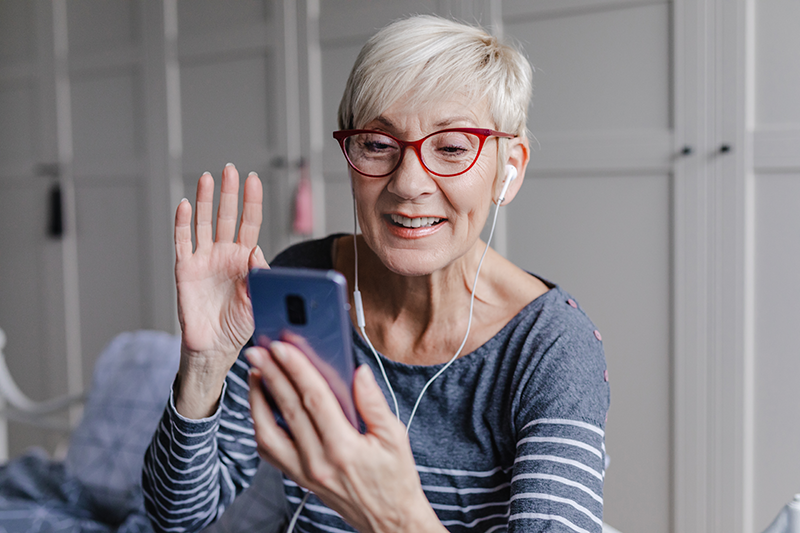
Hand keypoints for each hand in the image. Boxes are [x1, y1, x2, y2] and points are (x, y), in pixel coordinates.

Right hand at [174, 164, 267, 417]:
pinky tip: (184, 204)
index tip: (254, 180)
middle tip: (230, 169)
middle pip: (226, 216)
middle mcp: (223, 253)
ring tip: (207, 178)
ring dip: (204, 200)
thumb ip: (260, 275)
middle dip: (229, 193)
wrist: (215, 348)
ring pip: (203, 223)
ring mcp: (203, 259)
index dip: (252, 202)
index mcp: (244, 259)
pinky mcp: (185, 269)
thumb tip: (256, 250)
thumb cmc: (239, 325)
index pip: (249, 223)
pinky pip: (183, 242)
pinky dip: (182, 222)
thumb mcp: (258, 299)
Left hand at [246, 342, 445, 532]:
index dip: (296, 369)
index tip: (282, 347)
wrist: (388, 520)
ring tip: (255, 376)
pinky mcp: (298, 478)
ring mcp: (303, 472)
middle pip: (287, 409)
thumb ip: (374, 403)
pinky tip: (261, 408)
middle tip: (258, 351)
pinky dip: (260, 427)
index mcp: (343, 447)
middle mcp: (317, 461)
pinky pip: (269, 452)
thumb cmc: (395, 478)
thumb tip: (359, 372)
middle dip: (270, 375)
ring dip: (257, 401)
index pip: (314, 399)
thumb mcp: (395, 437)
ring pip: (268, 433)